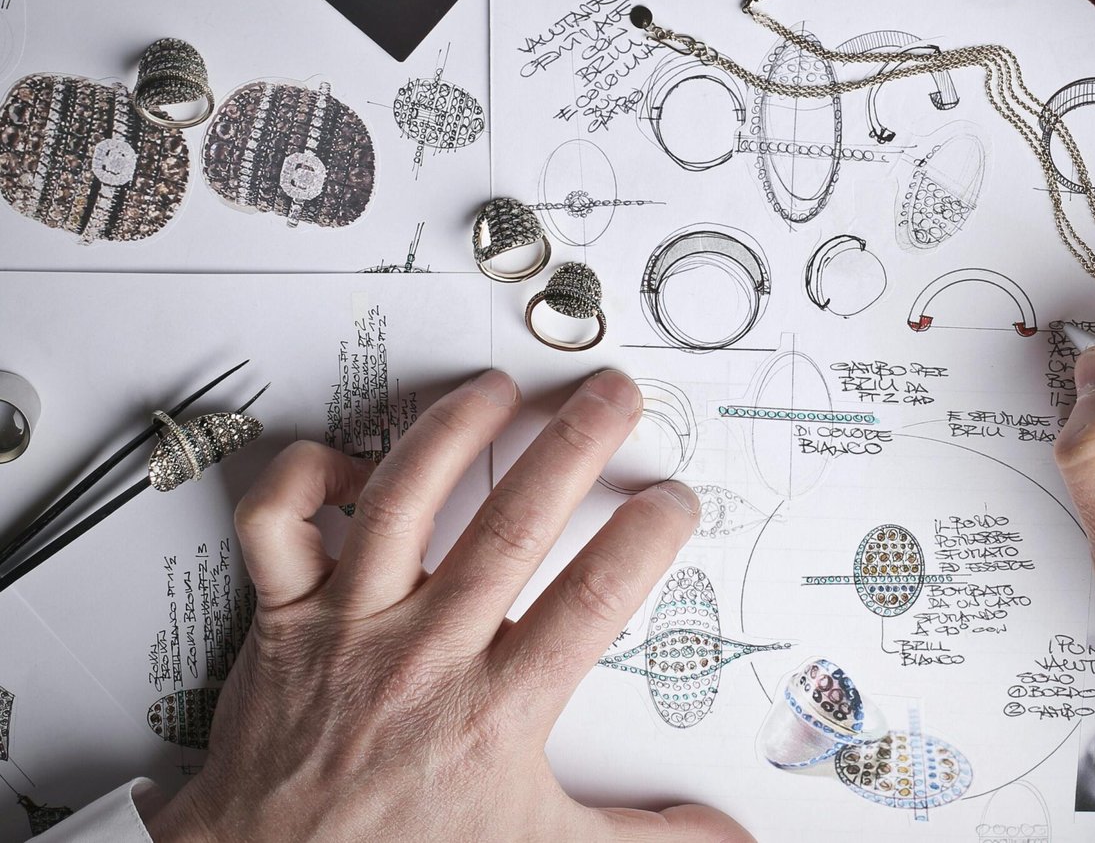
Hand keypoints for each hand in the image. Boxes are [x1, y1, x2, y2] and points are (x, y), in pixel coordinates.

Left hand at [145, 369, 753, 842]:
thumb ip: (645, 837)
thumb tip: (724, 837)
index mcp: (496, 707)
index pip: (594, 598)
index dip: (646, 537)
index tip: (672, 502)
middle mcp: (424, 654)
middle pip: (515, 524)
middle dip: (577, 446)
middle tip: (613, 397)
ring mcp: (350, 626)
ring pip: (402, 500)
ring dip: (454, 431)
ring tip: (498, 390)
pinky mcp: (283, 619)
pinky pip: (276, 524)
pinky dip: (304, 476)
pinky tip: (355, 459)